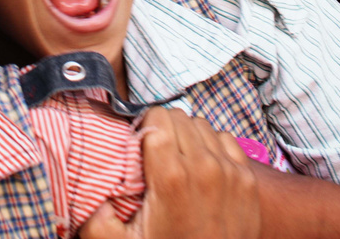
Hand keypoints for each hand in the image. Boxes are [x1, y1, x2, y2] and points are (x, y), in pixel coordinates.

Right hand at [79, 108, 259, 238]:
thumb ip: (98, 222)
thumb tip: (92, 194)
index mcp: (171, 176)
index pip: (157, 117)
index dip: (145, 126)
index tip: (141, 145)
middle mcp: (203, 166)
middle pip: (178, 117)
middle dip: (163, 129)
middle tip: (156, 153)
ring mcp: (229, 171)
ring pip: (201, 124)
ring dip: (187, 135)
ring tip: (179, 158)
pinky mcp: (246, 178)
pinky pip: (224, 138)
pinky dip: (211, 144)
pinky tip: (201, 165)